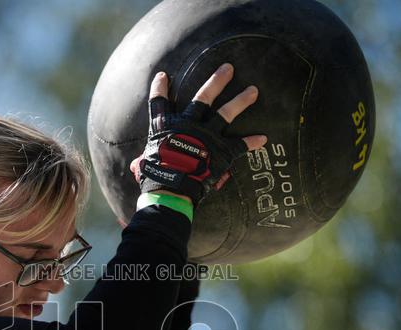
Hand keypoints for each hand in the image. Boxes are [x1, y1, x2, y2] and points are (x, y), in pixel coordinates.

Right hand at [131, 63, 266, 204]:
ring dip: (241, 101)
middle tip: (229, 68)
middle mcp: (188, 125)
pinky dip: (251, 142)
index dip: (160, 88)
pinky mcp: (221, 151)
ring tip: (253, 90)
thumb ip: (145, 160)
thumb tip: (137, 167)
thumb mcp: (145, 164)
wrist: (171, 189)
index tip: (163, 76)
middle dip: (217, 81)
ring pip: (226, 113)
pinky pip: (239, 145)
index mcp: (165, 127)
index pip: (159, 103)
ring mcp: (206, 136)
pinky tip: (262, 138)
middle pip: (203, 97)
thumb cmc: (155, 178)